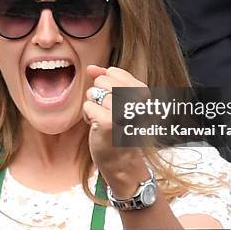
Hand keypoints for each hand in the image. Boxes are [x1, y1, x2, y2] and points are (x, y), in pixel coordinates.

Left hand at [83, 65, 149, 197]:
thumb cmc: (118, 128)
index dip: (106, 86)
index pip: (113, 72)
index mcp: (143, 91)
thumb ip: (107, 80)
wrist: (122, 161)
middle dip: (99, 96)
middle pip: (101, 81)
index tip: (114, 103)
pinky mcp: (107, 122)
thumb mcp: (117, 100)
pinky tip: (98, 127)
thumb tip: (91, 68)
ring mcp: (122, 111)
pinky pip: (87, 107)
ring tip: (104, 121)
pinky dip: (88, 118)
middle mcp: (136, 99)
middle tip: (109, 114)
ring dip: (93, 108)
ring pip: (93, 93)